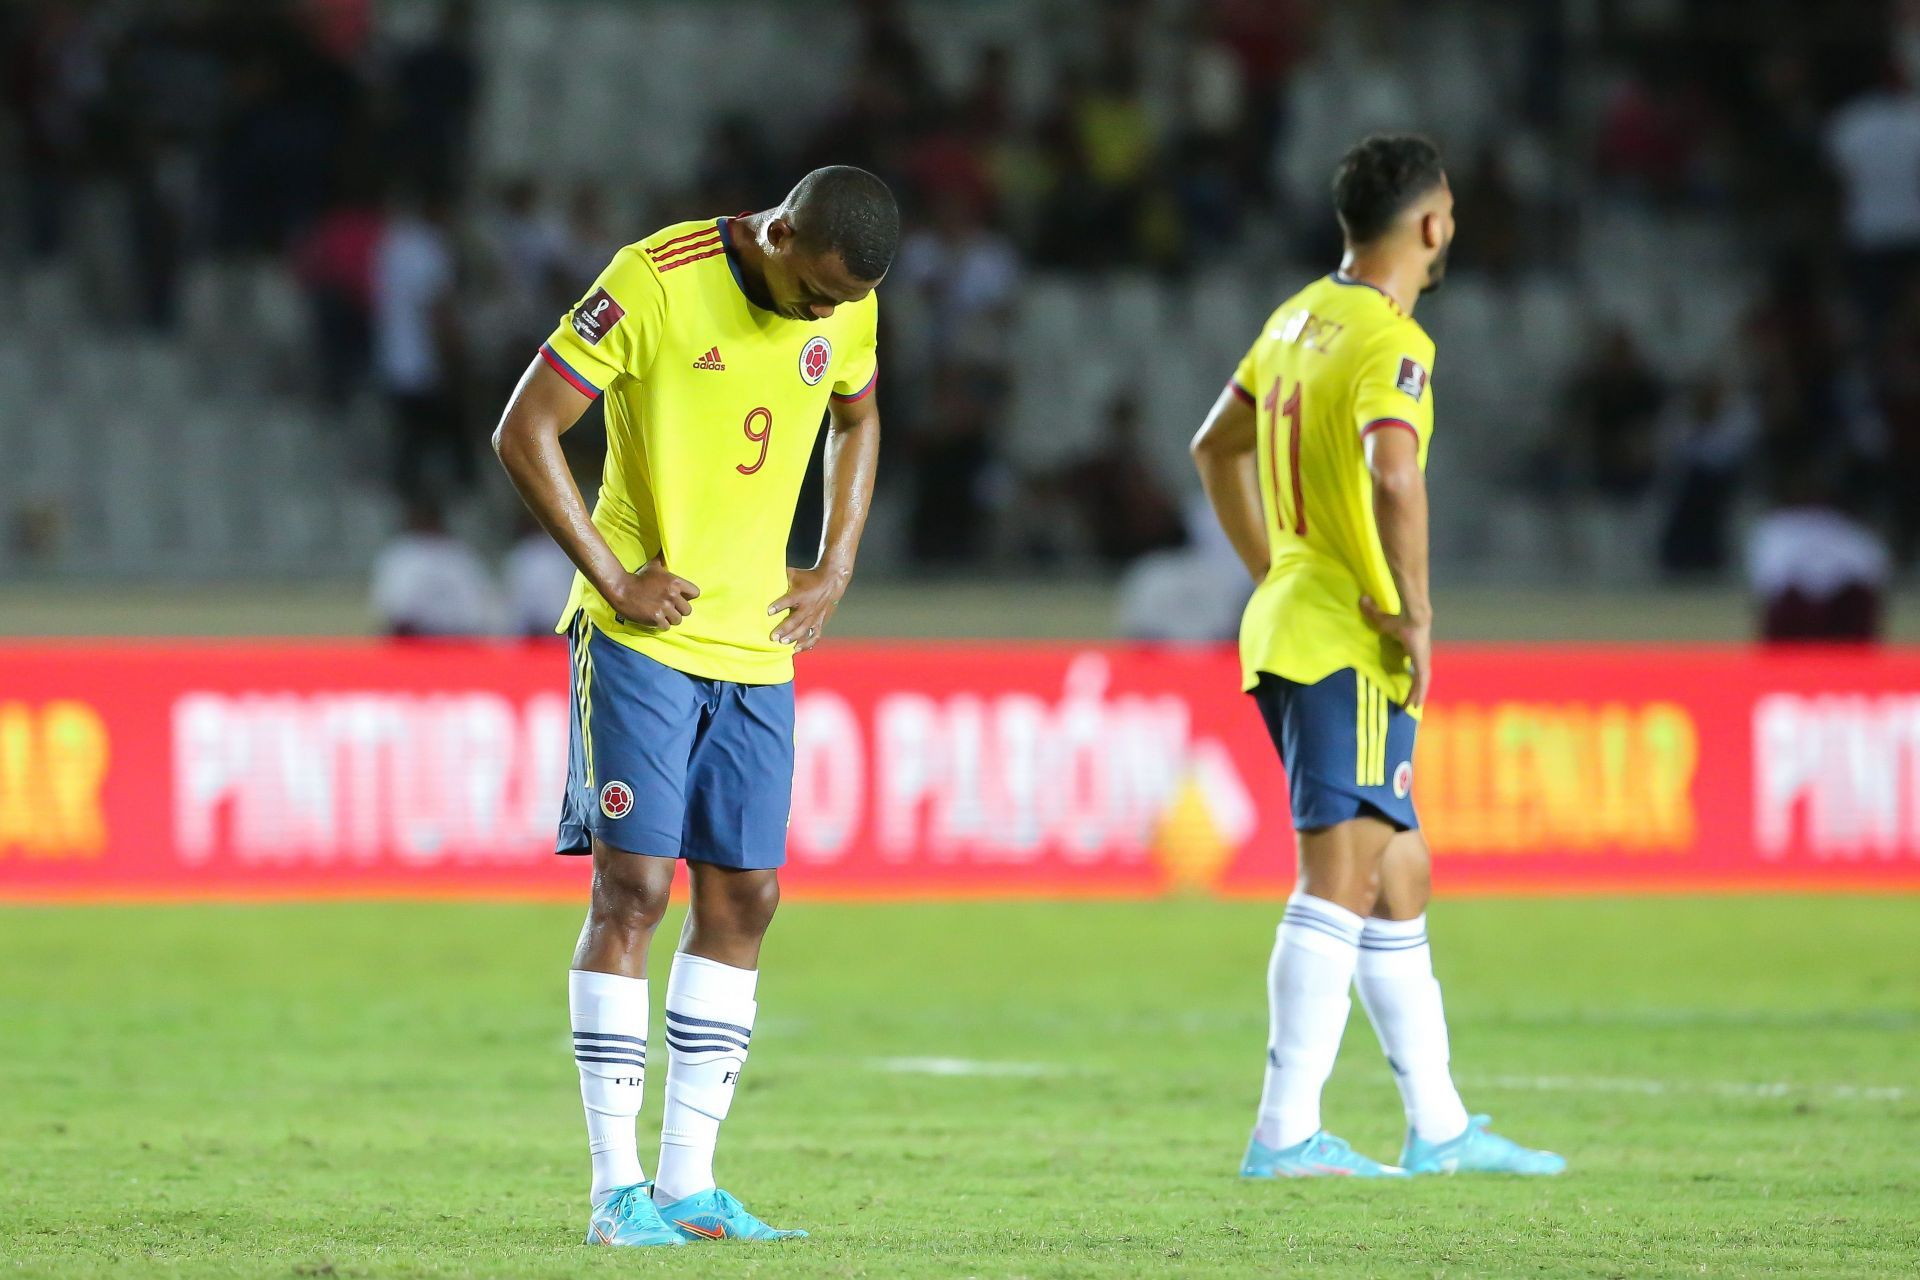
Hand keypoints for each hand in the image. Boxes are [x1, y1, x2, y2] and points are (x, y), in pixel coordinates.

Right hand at [602, 555, 699, 630]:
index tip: (681, 597)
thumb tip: (667, 546)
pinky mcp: (656, 618)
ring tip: (663, 614)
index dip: (688, 596)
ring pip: (678, 620)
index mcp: (675, 582)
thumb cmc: (639, 577)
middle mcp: (672, 595)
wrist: (622, 589)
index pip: (695, 593)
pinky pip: (666, 626)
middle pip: (688, 610)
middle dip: (679, 610)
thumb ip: (664, 560)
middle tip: (670, 608)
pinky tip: (656, 619)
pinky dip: (662, 624)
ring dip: (671, 619)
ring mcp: (665, 607)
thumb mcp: (655, 566)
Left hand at [769, 563, 848, 653]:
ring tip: (783, 643)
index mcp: (801, 594)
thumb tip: (762, 577)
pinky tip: (796, 649)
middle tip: (773, 637)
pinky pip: (814, 635)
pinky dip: (807, 644)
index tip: (768, 611)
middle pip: (796, 619)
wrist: (831, 582)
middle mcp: (808, 606)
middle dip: (785, 629)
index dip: (779, 605)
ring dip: (794, 637)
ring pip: (804, 629)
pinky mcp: (819, 622)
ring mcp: (815, 616)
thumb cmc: (808, 578)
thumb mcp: (794, 574)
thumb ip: (780, 578)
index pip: (789, 600)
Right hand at [1359, 594, 1431, 709]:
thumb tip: (1362, 598)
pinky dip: (1418, 693)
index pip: (1413, 663)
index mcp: (1414, 648)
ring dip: (1417, 694)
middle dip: (1415, 689)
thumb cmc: (1399, 618)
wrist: (1413, 617)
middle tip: (1410, 702)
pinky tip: (1415, 704)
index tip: (1405, 678)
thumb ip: (1372, 612)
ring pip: (1421, 682)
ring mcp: (1423, 660)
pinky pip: (1420, 682)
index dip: (1410, 672)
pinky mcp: (1422, 664)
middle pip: (1418, 676)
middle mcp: (1420, 656)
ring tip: (1412, 707)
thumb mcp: (1382, 620)